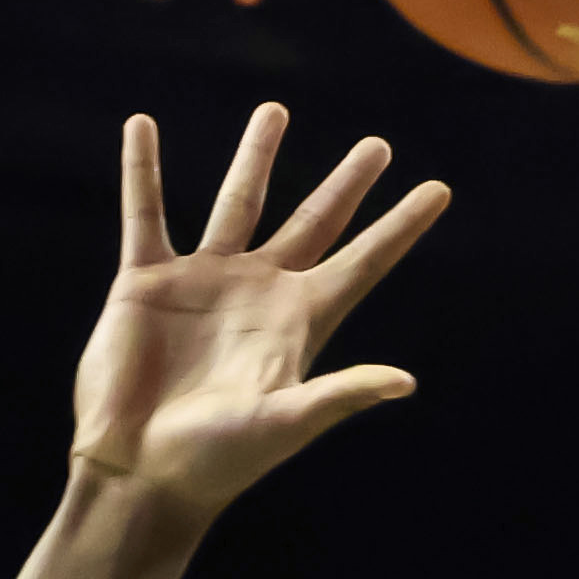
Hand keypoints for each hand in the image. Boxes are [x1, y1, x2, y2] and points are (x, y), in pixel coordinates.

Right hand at [72, 109, 452, 517]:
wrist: (138, 469)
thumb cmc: (218, 460)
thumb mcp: (285, 424)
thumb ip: (340, 395)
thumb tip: (405, 381)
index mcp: (301, 323)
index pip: (364, 262)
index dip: (401, 226)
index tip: (439, 189)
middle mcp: (259, 294)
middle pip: (314, 223)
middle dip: (346, 185)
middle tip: (377, 145)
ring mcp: (204, 282)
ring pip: (238, 202)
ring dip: (256, 156)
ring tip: (275, 109)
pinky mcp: (146, 281)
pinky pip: (146, 213)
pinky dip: (144, 171)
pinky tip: (142, 127)